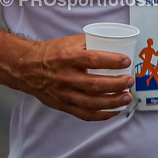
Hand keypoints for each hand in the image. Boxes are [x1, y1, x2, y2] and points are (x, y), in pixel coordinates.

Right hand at [14, 34, 134, 121]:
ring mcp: (64, 93)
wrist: (27, 67)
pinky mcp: (63, 105)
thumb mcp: (70, 42)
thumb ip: (91, 43)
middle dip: (117, 84)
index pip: (93, 59)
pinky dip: (101, 115)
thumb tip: (115, 43)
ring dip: (112, 102)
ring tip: (126, 97)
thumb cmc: (51, 53)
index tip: (126, 61)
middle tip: (130, 81)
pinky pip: (84, 114)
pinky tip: (114, 111)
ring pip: (91, 102)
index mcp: (68, 58)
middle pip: (95, 84)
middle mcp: (65, 77)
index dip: (112, 61)